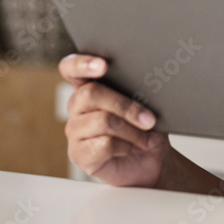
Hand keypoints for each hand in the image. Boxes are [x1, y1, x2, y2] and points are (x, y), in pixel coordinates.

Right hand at [59, 53, 171, 187]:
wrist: (152, 159)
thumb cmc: (147, 127)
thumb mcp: (147, 104)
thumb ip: (138, 90)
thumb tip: (147, 82)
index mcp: (89, 86)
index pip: (71, 68)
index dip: (82, 63)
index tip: (103, 65)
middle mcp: (77, 106)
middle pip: (91, 93)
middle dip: (126, 105)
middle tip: (150, 118)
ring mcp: (75, 130)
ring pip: (102, 121)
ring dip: (132, 130)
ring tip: (147, 137)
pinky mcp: (79, 154)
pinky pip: (104, 144)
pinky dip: (126, 146)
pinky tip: (132, 148)